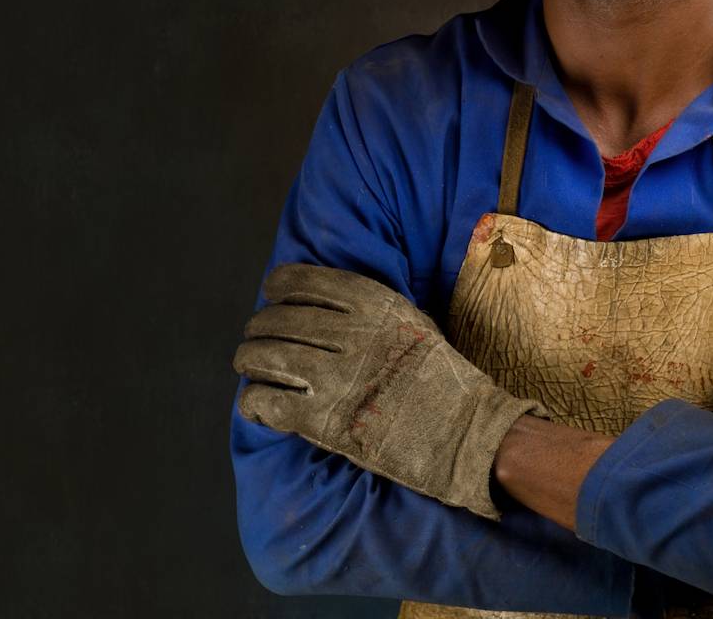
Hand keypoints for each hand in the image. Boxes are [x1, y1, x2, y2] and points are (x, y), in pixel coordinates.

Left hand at [233, 262, 545, 519]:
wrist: (463, 431)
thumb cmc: (440, 374)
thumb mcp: (410, 316)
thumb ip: (368, 306)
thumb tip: (324, 299)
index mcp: (368, 300)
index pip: (299, 281)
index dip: (276, 289)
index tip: (271, 296)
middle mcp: (346, 332)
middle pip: (276, 320)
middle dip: (258, 328)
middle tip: (255, 338)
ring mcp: (332, 377)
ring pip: (263, 356)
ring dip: (248, 359)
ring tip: (248, 365)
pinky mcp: (322, 421)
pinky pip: (266, 402)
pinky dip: (254, 400)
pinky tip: (257, 402)